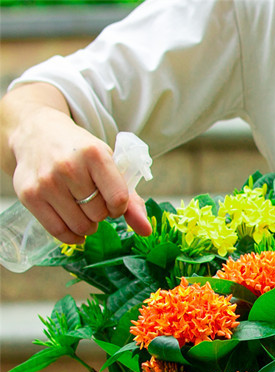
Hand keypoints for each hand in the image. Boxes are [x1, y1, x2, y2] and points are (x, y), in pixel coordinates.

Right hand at [1, 83, 151, 243]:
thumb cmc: (81, 154)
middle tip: (92, 199)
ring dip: (87, 225)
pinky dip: (71, 235)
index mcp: (94, 155)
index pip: (118, 200)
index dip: (119, 207)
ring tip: (82, 208)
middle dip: (101, 213)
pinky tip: (73, 225)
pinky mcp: (29, 195)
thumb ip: (131, 200)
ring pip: (81, 226)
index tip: (113, 200)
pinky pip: (58, 231)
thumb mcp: (109, 166)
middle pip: (99, 214)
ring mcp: (46, 182)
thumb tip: (147, 231)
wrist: (37, 134)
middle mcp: (68, 167)